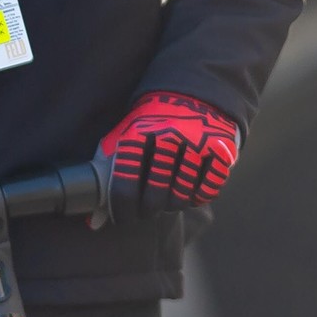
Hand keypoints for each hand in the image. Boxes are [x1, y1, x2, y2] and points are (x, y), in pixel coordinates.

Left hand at [95, 91, 238, 220]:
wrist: (191, 94)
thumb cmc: (151, 123)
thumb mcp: (125, 135)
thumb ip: (108, 173)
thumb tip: (95, 222)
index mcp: (139, 131)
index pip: (125, 182)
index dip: (122, 208)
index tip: (123, 218)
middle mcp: (169, 136)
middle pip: (155, 194)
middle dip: (148, 210)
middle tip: (146, 212)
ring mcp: (197, 142)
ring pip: (182, 195)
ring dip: (172, 206)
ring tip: (166, 203)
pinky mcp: (221, 149)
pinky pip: (208, 189)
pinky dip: (197, 198)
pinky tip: (189, 194)